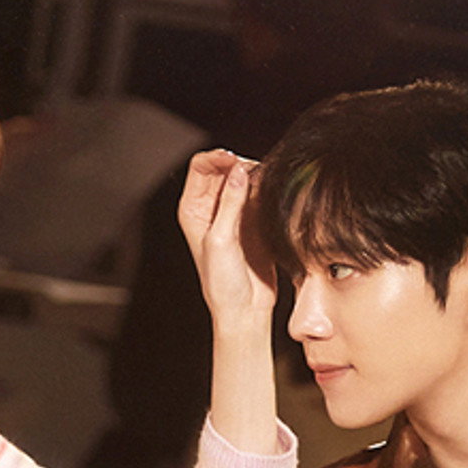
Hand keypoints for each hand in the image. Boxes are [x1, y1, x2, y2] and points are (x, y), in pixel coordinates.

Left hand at [178, 149, 276, 327]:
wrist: (245, 309)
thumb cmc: (222, 284)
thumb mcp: (222, 240)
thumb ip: (231, 203)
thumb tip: (239, 172)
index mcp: (193, 209)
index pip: (201, 167)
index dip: (217, 158)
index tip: (234, 160)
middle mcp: (211, 208)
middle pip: (223, 168)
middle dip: (238, 163)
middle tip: (256, 170)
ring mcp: (233, 213)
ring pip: (243, 178)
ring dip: (255, 174)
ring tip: (267, 181)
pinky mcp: (254, 220)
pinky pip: (260, 193)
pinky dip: (267, 188)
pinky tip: (274, 191)